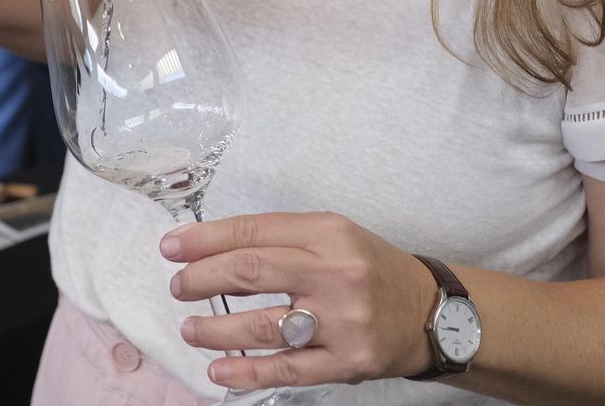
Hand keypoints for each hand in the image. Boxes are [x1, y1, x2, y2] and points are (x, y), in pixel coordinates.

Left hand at [160, 212, 438, 390]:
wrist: (431, 313)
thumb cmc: (370, 271)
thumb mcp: (332, 238)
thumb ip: (278, 242)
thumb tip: (211, 252)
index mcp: (328, 233)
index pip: (253, 232)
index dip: (205, 239)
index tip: (172, 247)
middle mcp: (336, 273)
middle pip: (252, 272)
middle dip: (203, 278)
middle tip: (179, 286)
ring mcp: (343, 320)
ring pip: (263, 326)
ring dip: (216, 329)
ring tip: (190, 329)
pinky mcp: (347, 361)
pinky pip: (287, 369)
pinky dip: (247, 372)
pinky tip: (218, 369)